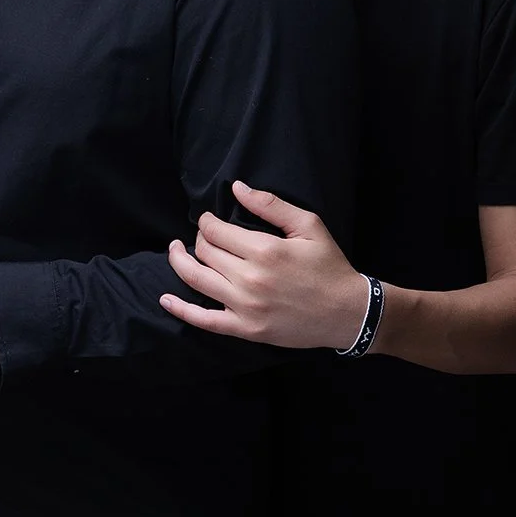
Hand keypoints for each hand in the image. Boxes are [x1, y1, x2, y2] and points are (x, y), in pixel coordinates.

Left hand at [160, 179, 369, 349]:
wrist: (350, 313)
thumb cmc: (329, 267)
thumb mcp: (309, 226)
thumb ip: (270, 205)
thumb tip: (236, 187)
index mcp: (265, 250)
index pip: (215, 231)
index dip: (207, 222)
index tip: (211, 220)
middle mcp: (250, 278)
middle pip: (204, 252)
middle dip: (200, 239)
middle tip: (206, 236)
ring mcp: (245, 306)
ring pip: (196, 279)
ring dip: (179, 262)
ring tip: (176, 250)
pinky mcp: (246, 328)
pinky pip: (203, 321)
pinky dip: (180, 309)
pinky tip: (166, 299)